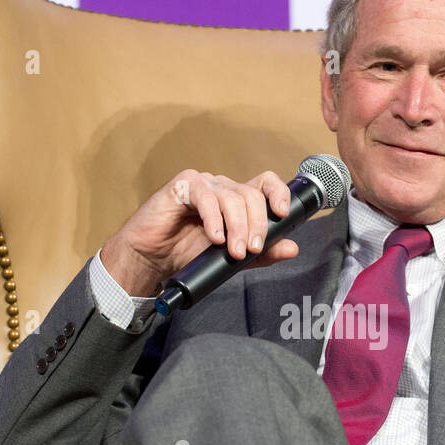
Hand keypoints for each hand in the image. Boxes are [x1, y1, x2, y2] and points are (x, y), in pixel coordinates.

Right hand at [100, 170, 299, 295]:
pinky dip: (214, 219)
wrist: (152, 260)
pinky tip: (214, 238)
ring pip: (231, 196)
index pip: (265, 184)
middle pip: (251, 194)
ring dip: (236, 226)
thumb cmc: (188, 255)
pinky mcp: (183, 186)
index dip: (278, 193)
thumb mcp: (231, 259)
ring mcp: (203, 184)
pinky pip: (205, 196)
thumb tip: (292, 248)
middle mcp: (222, 188)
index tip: (282, 214)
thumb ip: (261, 254)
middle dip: (256, 224)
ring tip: (233, 251)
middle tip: (251, 250)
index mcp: (237, 200)